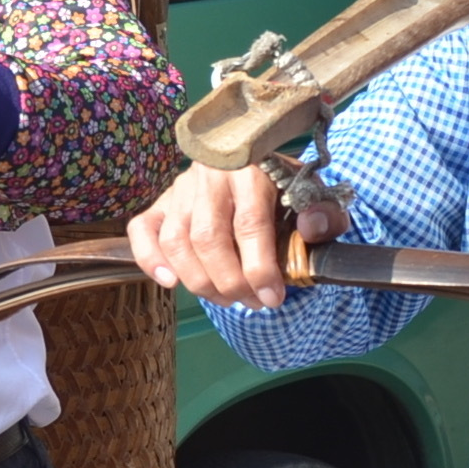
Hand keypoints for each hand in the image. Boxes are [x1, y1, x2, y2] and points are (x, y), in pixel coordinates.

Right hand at [129, 162, 346, 307]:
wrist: (256, 165)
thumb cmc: (286, 189)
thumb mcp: (315, 196)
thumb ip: (325, 214)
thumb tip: (312, 228)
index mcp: (251, 169)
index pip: (249, 224)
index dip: (259, 268)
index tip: (272, 298)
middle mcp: (210, 174)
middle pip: (208, 238)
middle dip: (230, 281)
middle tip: (251, 302)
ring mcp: (180, 188)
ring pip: (177, 241)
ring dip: (199, 281)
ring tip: (226, 298)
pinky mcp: (160, 202)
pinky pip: (143, 231)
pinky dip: (151, 259)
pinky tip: (171, 283)